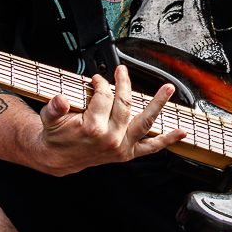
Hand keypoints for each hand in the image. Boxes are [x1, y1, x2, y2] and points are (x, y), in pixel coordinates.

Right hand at [35, 64, 185, 175]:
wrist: (58, 158)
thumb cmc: (57, 136)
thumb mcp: (50, 118)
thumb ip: (55, 107)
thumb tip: (60, 99)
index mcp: (92, 128)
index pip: (103, 97)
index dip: (100, 84)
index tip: (97, 79)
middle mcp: (110, 137)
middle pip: (124, 104)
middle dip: (124, 84)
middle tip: (122, 72)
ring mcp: (121, 146)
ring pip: (144, 122)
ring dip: (158, 105)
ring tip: (168, 90)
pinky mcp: (127, 153)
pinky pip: (150, 147)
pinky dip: (166, 140)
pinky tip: (180, 133)